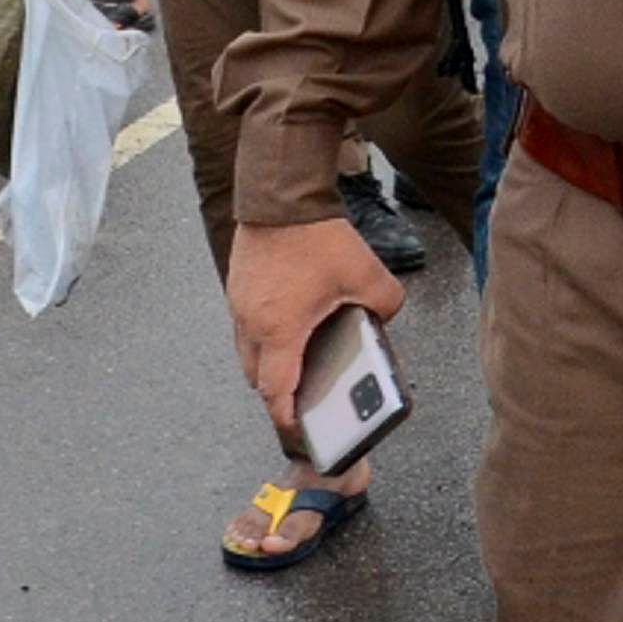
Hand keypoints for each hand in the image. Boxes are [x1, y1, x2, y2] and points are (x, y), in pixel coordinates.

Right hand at [225, 212, 404, 452]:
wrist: (280, 194)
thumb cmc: (316, 235)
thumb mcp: (368, 275)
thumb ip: (385, 306)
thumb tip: (384, 320)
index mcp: (280, 328)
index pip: (276, 389)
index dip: (286, 414)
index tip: (296, 427)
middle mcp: (251, 321)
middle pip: (256, 377)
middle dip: (277, 392)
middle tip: (302, 396)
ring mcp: (239, 304)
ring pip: (247, 352)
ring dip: (268, 363)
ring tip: (298, 361)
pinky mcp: (237, 287)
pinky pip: (246, 326)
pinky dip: (264, 336)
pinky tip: (289, 324)